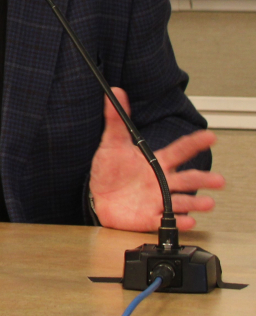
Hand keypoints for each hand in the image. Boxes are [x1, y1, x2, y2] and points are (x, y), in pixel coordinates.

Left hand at [89, 87, 224, 231]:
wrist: (97, 195)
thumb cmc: (109, 170)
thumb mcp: (111, 143)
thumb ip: (116, 121)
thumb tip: (116, 94)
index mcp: (156, 162)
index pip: (179, 150)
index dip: (194, 143)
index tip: (209, 136)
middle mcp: (161, 181)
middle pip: (187, 179)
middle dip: (203, 179)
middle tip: (218, 180)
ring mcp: (157, 200)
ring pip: (181, 201)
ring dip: (196, 203)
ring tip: (209, 203)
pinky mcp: (149, 217)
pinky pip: (165, 220)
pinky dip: (178, 221)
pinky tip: (188, 220)